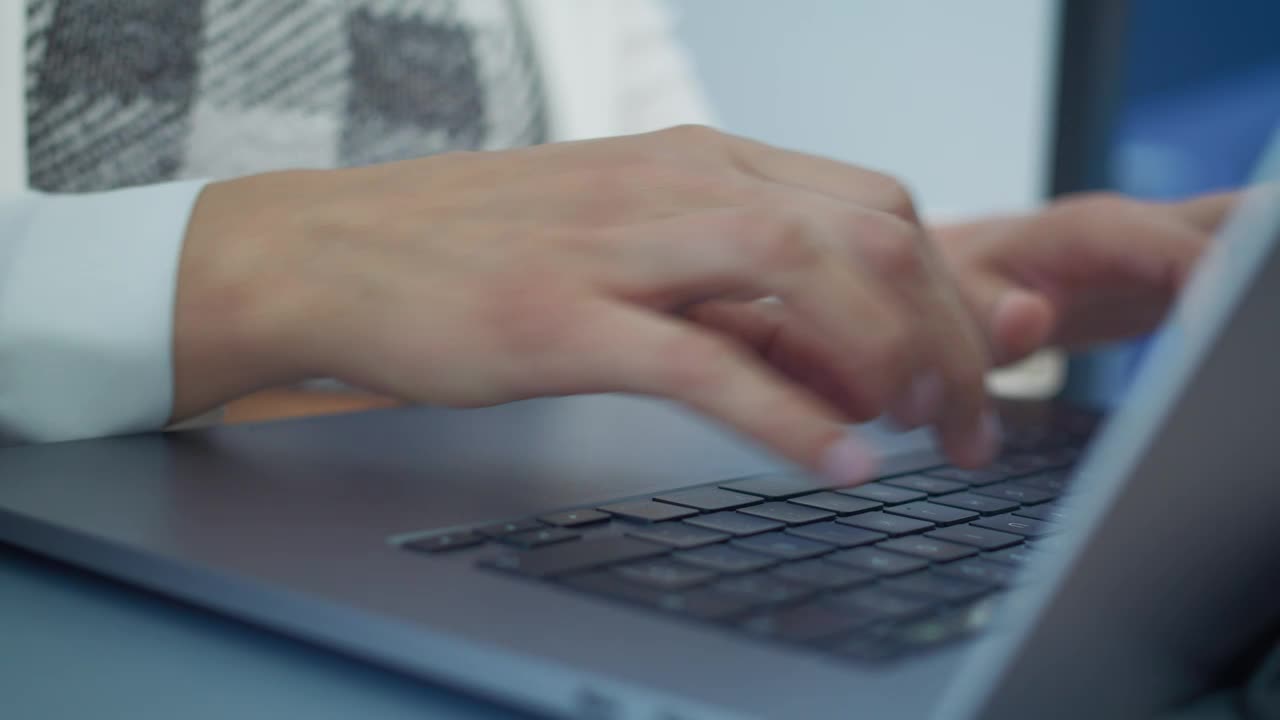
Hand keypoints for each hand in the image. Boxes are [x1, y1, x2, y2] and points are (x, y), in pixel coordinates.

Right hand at [173, 126, 998, 481]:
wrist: (339, 252)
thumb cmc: (486, 253)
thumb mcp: (635, 252)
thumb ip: (739, 297)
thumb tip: (846, 360)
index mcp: (704, 160)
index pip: (875, 204)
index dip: (948, 288)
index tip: (978, 362)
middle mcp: (680, 182)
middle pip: (872, 230)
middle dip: (951, 330)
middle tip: (975, 420)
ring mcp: (623, 243)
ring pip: (809, 270)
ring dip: (897, 358)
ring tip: (933, 436)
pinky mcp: (566, 316)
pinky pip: (707, 362)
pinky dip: (791, 415)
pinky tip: (845, 462)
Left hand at [938, 191, 1237, 364]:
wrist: (960, 270)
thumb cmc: (958, 287)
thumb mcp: (962, 306)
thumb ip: (994, 317)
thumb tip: (1030, 320)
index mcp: (1094, 230)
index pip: (1178, 249)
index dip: (1216, 285)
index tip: (1227, 330)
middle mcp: (1141, 227)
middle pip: (1239, 218)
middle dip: (1266, 260)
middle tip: (1267, 319)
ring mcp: (1163, 246)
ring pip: (1245, 237)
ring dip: (1263, 273)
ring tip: (1264, 335)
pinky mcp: (1175, 275)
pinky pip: (1233, 274)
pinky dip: (1248, 297)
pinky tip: (1254, 339)